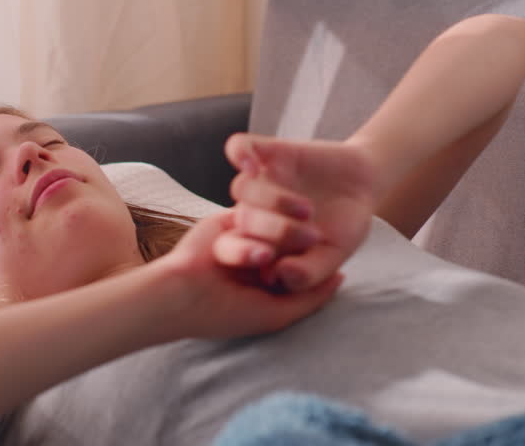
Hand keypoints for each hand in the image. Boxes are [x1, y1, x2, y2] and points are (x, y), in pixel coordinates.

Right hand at [154, 209, 344, 340]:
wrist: (182, 294)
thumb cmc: (228, 311)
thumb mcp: (279, 313)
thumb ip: (311, 297)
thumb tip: (342, 278)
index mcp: (269, 285)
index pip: (301, 266)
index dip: (316, 257)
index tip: (333, 250)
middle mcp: (257, 261)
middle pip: (289, 242)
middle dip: (301, 238)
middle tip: (314, 236)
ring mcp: (242, 239)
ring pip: (273, 224)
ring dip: (284, 227)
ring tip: (295, 229)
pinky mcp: (226, 222)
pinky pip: (251, 211)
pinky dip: (263, 213)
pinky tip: (274, 211)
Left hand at [215, 134, 377, 292]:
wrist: (363, 185)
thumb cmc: (344, 226)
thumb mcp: (334, 254)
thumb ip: (308, 273)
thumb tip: (277, 277)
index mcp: (258, 240)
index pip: (233, 250)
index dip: (245, 256)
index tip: (272, 263)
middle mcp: (252, 210)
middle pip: (242, 220)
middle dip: (274, 231)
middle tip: (311, 237)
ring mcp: (258, 180)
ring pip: (242, 188)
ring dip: (272, 200)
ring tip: (307, 210)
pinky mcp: (267, 152)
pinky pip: (237, 146)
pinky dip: (240, 153)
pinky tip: (253, 165)